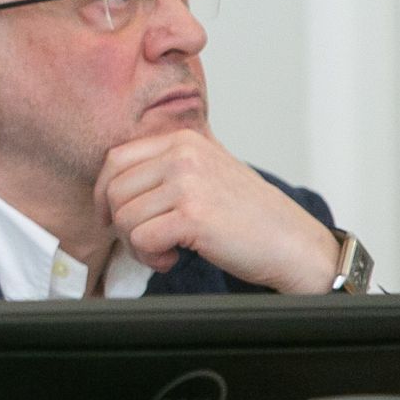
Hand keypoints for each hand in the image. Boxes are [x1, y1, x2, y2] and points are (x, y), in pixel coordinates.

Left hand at [94, 129, 341, 292]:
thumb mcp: (206, 172)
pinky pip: (141, 239)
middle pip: (115, 190)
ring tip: (165, 252)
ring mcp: (188, 183)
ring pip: (124, 217)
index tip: (111, 216)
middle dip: (120, 224)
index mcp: (183, 140)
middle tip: (144, 242)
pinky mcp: (193, 216)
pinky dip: (150, 258)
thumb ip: (167, 167)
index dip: (105, 193)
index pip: (115, 159)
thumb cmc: (248, 217)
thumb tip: (112, 181)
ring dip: (137, 246)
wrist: (294, 244)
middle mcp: (183, 154)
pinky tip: (173, 259)